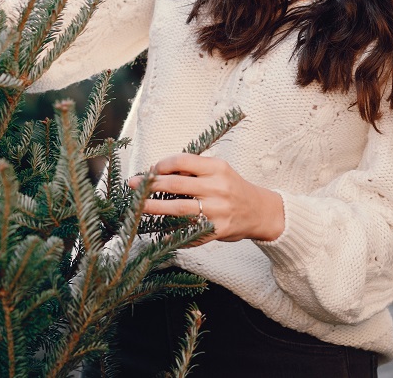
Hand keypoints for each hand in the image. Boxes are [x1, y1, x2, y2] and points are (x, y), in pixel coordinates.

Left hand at [127, 153, 285, 243]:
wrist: (260, 211)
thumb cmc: (232, 188)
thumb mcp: (218, 171)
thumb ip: (193, 169)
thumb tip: (157, 170)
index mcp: (217, 168)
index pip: (182, 161)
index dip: (161, 165)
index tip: (149, 170)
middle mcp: (218, 188)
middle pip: (176, 184)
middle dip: (150, 184)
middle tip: (132, 185)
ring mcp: (218, 211)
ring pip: (178, 208)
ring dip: (154, 207)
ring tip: (139, 206)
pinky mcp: (217, 230)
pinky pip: (191, 231)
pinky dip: (174, 232)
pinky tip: (160, 232)